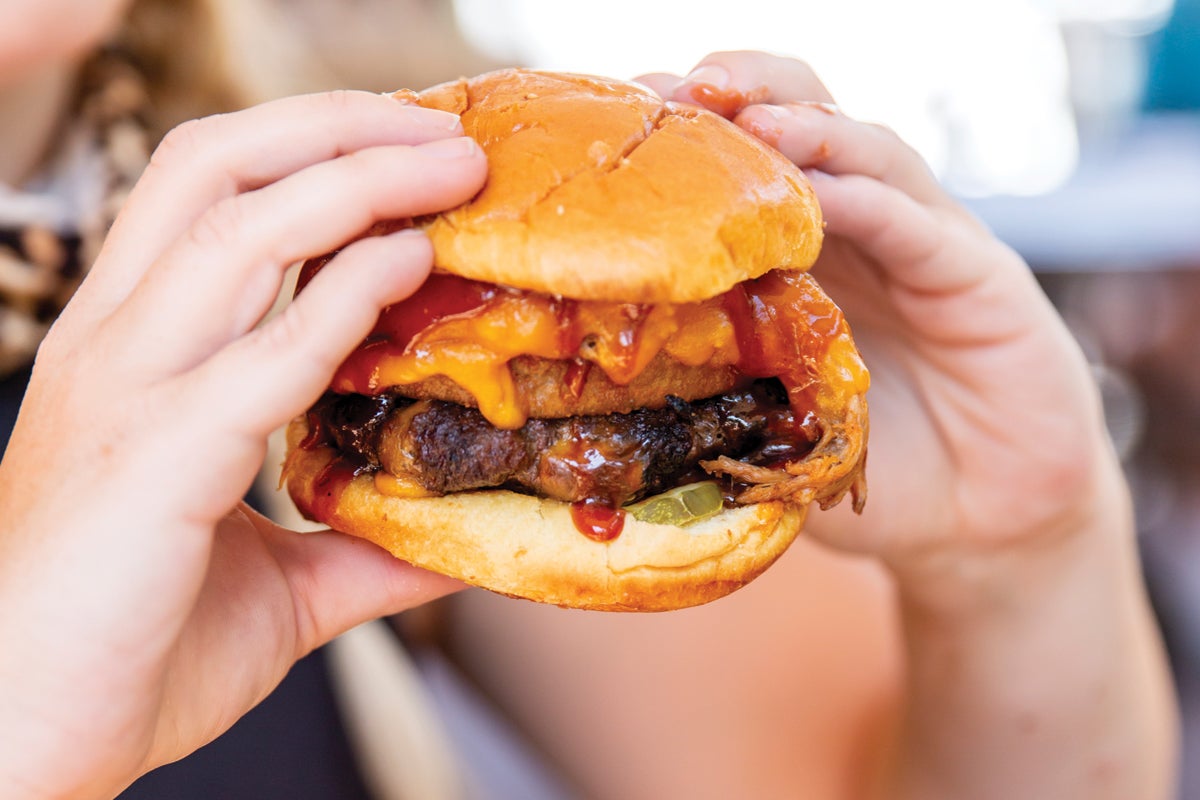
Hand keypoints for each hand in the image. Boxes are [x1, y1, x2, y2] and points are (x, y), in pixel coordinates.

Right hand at [0, 90, 485, 797]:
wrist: (26, 742)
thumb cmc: (132, 649)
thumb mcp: (276, 582)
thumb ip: (361, 546)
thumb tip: (456, 539)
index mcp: (132, 352)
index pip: (206, 191)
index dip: (308, 147)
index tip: (411, 149)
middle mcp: (117, 345)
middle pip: (216, 167)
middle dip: (339, 128)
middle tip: (448, 135)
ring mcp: (128, 393)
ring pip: (237, 226)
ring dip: (358, 180)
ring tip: (454, 167)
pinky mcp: (155, 457)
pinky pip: (264, 349)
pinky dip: (346, 294)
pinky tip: (410, 264)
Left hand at [640, 53, 1116, 572]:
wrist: (979, 523)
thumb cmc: (868, 466)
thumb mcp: (772, 427)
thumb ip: (710, 395)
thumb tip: (601, 391)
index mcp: (804, 254)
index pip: (746, 163)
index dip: (690, 134)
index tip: (622, 120)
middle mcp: (860, 230)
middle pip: (804, 120)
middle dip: (741, 94)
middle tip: (679, 92)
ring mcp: (921, 244)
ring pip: (864, 152)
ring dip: (804, 126)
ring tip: (746, 116)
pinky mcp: (979, 277)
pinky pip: (917, 226)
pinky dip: (867, 202)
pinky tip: (819, 194)